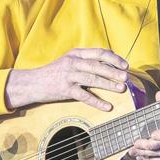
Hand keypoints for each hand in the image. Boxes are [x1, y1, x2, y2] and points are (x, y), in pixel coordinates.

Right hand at [5, 48, 128, 111]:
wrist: (32, 83)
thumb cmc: (55, 72)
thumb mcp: (69, 61)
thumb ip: (86, 61)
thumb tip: (110, 66)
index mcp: (76, 54)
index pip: (99, 53)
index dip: (114, 59)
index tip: (125, 65)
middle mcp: (73, 62)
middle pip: (97, 65)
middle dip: (114, 72)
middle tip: (126, 77)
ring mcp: (68, 76)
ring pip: (93, 79)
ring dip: (108, 84)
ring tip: (121, 89)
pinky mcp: (65, 90)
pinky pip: (84, 96)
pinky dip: (97, 101)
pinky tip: (107, 106)